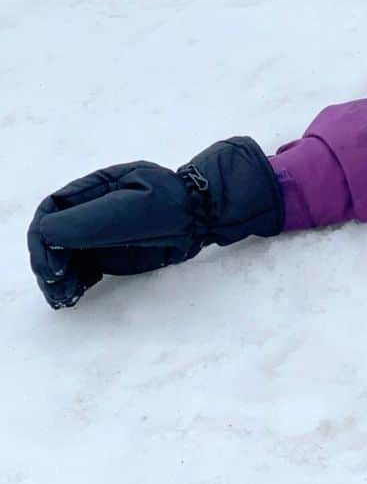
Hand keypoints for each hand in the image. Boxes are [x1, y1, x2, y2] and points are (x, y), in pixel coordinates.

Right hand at [27, 136, 282, 309]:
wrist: (204, 218)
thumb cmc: (174, 205)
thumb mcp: (131, 208)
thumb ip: (90, 220)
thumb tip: (47, 233)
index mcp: (97, 187)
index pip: (53, 209)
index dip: (44, 237)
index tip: (52, 264)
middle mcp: (93, 208)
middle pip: (54, 236)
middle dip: (49, 263)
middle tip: (58, 288)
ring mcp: (101, 231)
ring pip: (65, 255)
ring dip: (59, 278)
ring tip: (65, 298)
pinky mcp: (112, 252)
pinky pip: (82, 268)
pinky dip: (74, 283)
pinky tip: (75, 295)